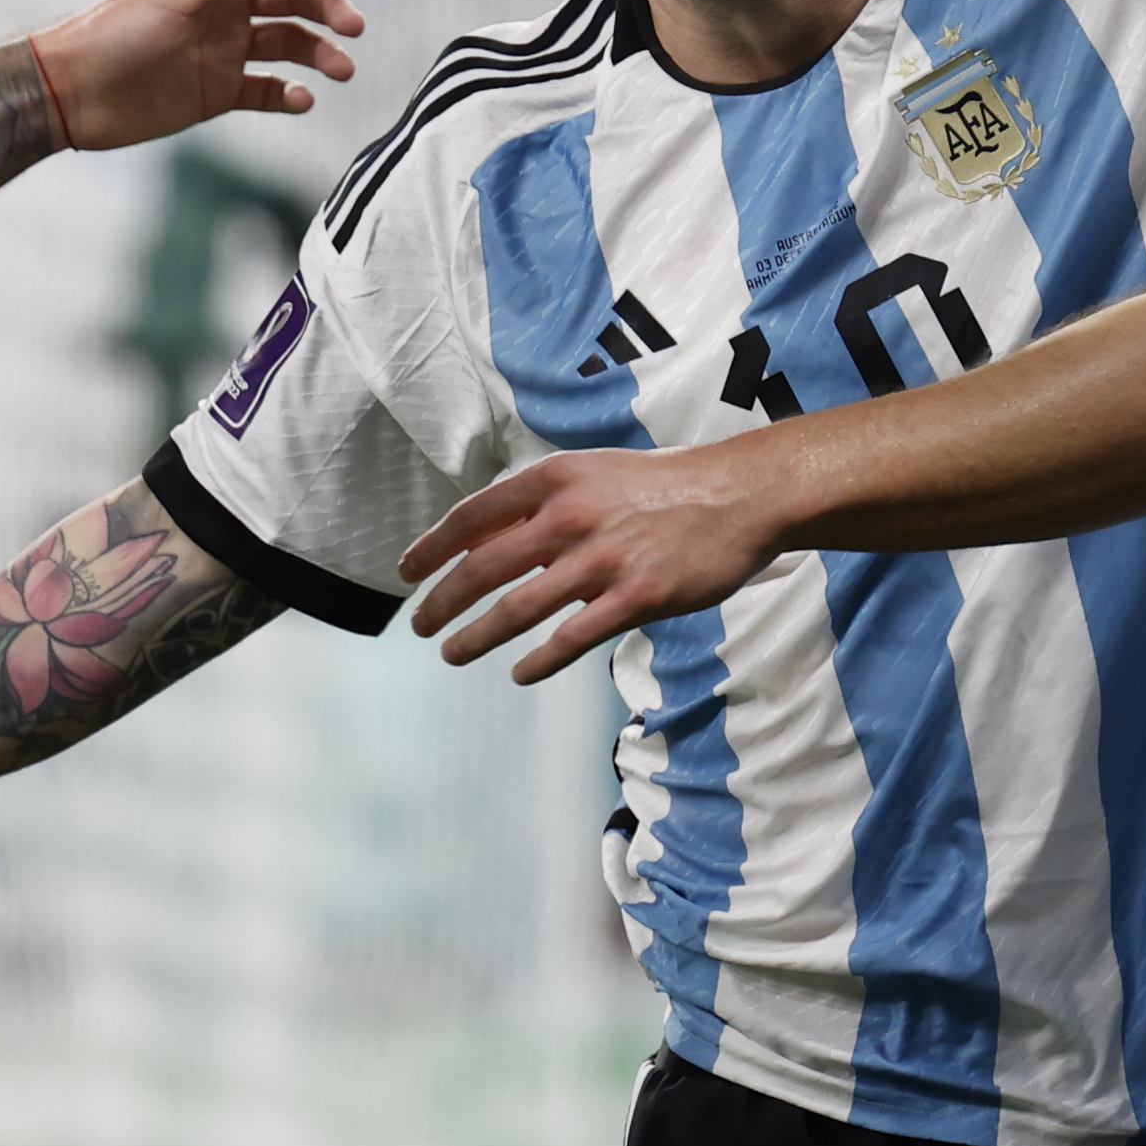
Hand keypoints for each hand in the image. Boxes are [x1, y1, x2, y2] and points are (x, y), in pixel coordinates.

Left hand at [25, 0, 367, 150]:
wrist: (74, 93)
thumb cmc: (115, 32)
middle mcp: (222, 6)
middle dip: (328, 8)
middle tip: (354, 28)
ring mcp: (222, 49)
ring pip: (289, 45)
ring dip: (320, 54)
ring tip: (342, 71)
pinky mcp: (217, 92)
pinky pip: (268, 90)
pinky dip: (291, 94)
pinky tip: (303, 100)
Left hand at [397, 445, 786, 686]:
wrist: (738, 495)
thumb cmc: (664, 484)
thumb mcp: (594, 472)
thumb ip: (543, 501)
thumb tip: (488, 536)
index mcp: (555, 480)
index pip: (473, 516)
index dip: (432, 547)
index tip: (407, 572)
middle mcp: (569, 517)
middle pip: (484, 568)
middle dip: (442, 601)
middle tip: (419, 625)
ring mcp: (602, 560)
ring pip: (518, 609)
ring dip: (477, 637)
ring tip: (452, 653)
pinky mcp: (635, 598)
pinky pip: (571, 638)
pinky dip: (538, 661)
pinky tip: (520, 673)